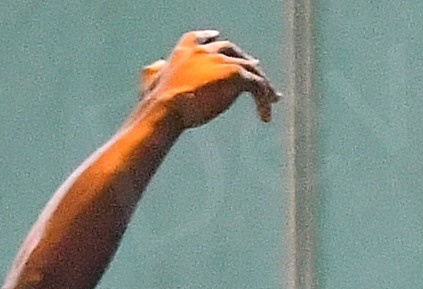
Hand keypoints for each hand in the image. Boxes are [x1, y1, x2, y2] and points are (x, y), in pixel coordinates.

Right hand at [138, 29, 277, 127]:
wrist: (167, 107)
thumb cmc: (157, 101)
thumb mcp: (151, 80)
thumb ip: (155, 70)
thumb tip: (155, 65)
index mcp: (187, 47)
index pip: (204, 37)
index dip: (213, 39)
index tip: (219, 38)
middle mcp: (207, 49)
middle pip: (234, 52)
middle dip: (246, 63)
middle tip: (257, 74)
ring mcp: (222, 60)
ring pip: (251, 70)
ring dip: (263, 85)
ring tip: (271, 100)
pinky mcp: (235, 74)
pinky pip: (258, 85)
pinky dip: (264, 100)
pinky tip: (264, 116)